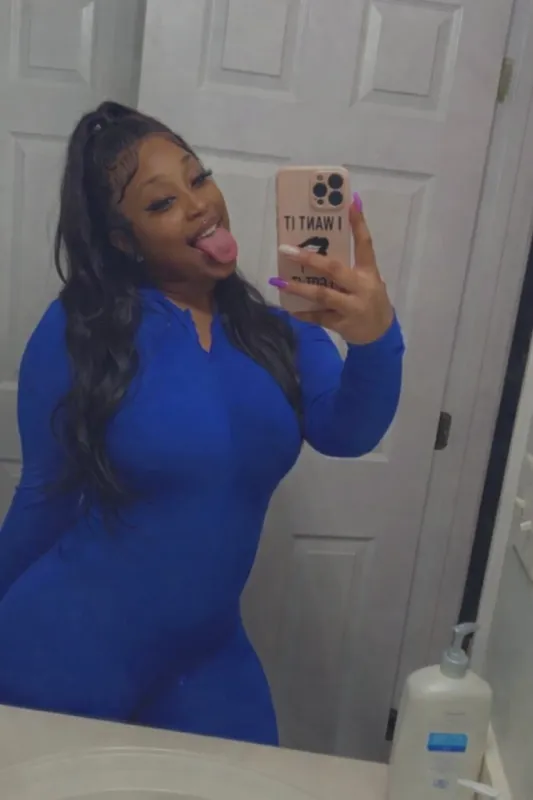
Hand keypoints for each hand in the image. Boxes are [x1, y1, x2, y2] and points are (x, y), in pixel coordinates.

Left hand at [270, 193, 393, 344]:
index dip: (358, 223)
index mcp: (369, 272)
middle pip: (334, 269)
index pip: (364, 243)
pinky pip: (318, 317)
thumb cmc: (369, 300)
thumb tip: (322, 245)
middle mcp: (361, 287)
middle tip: (285, 250)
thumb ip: (349, 265)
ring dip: (299, 288)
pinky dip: (303, 313)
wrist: (380, 335)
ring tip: (279, 282)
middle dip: (309, 259)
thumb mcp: (367, 280)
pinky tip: (289, 307)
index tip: (349, 202)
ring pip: (322, 295)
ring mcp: (352, 307)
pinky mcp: (342, 324)